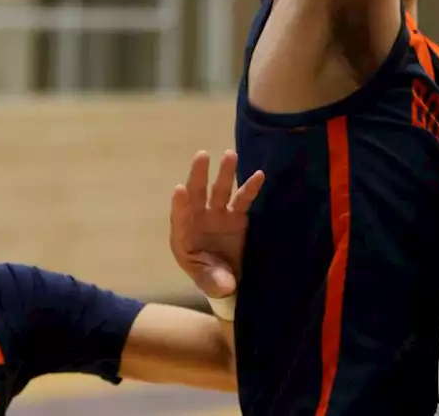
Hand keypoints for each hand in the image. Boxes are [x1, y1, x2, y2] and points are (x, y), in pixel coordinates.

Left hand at [169, 150, 263, 300]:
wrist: (228, 279)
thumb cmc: (210, 279)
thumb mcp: (207, 282)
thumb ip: (213, 281)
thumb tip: (226, 285)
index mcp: (184, 235)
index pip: (180, 217)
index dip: (180, 204)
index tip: (180, 189)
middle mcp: (199, 219)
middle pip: (198, 194)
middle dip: (199, 175)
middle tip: (202, 155)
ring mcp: (219, 215)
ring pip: (221, 191)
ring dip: (225, 173)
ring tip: (229, 154)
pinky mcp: (237, 216)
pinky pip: (244, 199)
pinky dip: (250, 188)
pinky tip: (258, 175)